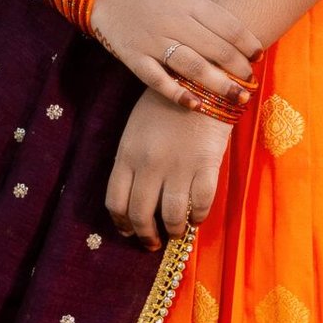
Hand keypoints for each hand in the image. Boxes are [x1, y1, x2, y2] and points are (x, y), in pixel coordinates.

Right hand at [89, 0, 262, 111]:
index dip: (247, 43)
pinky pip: (158, 80)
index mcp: (190, 2)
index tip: (259, 56)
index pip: (228, 26)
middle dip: (239, 68)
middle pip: (215, 49)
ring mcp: (153, 41)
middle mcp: (174, 21)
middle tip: (252, 81)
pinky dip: (178, 94)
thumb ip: (208, 17)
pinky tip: (197, 105)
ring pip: (193, 67)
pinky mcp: (134, 58)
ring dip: (219, 84)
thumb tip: (241, 44)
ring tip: (238, 96)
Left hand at [106, 87, 233, 251]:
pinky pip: (201, 205)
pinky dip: (198, 218)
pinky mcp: (206, 166)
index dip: (121, 223)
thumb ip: (132, 160)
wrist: (199, 79)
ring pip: (171, 216)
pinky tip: (196, 218)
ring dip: (172, 232)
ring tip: (176, 234)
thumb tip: (136, 194)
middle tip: (151, 243)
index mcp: (127, 155)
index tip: (128, 230)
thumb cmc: (163, 103)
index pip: (116, 202)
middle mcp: (149, 166)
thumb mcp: (135, 129)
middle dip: (145, 235)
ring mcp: (179, 167)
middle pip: (140, 215)